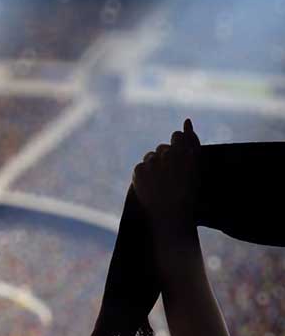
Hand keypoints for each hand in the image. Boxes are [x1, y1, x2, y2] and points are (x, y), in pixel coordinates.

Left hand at [132, 119, 199, 245]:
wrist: (171, 215)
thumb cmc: (189, 192)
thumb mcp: (196, 166)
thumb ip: (192, 142)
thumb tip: (186, 120)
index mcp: (185, 151)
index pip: (176, 136)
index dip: (177, 147)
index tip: (178, 159)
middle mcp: (167, 153)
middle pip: (162, 148)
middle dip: (165, 158)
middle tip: (170, 176)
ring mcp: (151, 162)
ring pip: (150, 157)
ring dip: (154, 166)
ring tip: (161, 183)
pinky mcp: (138, 171)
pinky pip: (140, 167)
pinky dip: (144, 174)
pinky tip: (152, 186)